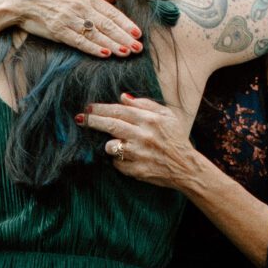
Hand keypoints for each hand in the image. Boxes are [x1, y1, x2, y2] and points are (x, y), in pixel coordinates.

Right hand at [3, 0, 141, 56]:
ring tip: (126, 53)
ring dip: (113, 44)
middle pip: (106, 25)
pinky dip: (93, 48)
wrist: (24, 1)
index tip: (138, 33)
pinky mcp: (58, 31)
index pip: (111, 12)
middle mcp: (80, 7)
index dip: (125, 23)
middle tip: (138, 47)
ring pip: (95, 34)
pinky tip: (105, 54)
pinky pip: (79, 41)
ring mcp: (69, 19)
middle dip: (124, 37)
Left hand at [83, 94, 205, 192]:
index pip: (119, 111)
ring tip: (116, 143)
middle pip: (110, 126)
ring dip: (108, 144)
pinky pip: (117, 163)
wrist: (186, 167)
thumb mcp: (167, 116)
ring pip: (111, 146)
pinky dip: (117, 160)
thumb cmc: (176, 138)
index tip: (89, 107)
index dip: (101, 109)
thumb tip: (122, 98)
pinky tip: (126, 158)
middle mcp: (143, 136)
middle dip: (92, 121)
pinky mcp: (136, 170)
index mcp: (150, 120)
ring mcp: (139, 154)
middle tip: (80, 119)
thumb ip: (145, 104)